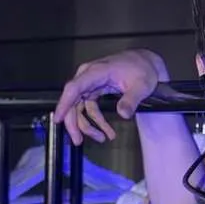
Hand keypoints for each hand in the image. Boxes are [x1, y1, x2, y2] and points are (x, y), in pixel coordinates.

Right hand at [54, 49, 168, 145]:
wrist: (146, 63)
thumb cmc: (142, 69)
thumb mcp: (141, 85)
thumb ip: (131, 100)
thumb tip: (124, 114)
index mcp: (96, 72)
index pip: (74, 88)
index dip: (64, 104)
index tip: (58, 119)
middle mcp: (88, 76)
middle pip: (72, 101)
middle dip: (74, 122)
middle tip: (78, 140)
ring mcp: (90, 83)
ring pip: (79, 107)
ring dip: (87, 125)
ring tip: (101, 138)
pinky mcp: (94, 90)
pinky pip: (89, 107)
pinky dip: (96, 120)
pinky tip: (106, 131)